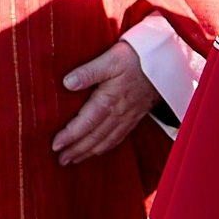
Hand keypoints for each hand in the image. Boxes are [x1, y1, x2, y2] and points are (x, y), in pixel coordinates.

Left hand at [52, 40, 158, 166]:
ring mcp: (128, 117)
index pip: (86, 123)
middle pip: (94, 137)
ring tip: (73, 160)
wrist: (163, 61)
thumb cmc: (135, 58)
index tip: (55, 145)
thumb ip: (88, 72)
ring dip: (89, 152)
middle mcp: (119, 113)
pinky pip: (119, 138)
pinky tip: (97, 151)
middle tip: (60, 159)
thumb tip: (67, 83)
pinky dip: (105, 148)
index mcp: (109, 100)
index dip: (70, 136)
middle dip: (76, 150)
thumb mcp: (110, 59)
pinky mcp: (135, 117)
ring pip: (106, 141)